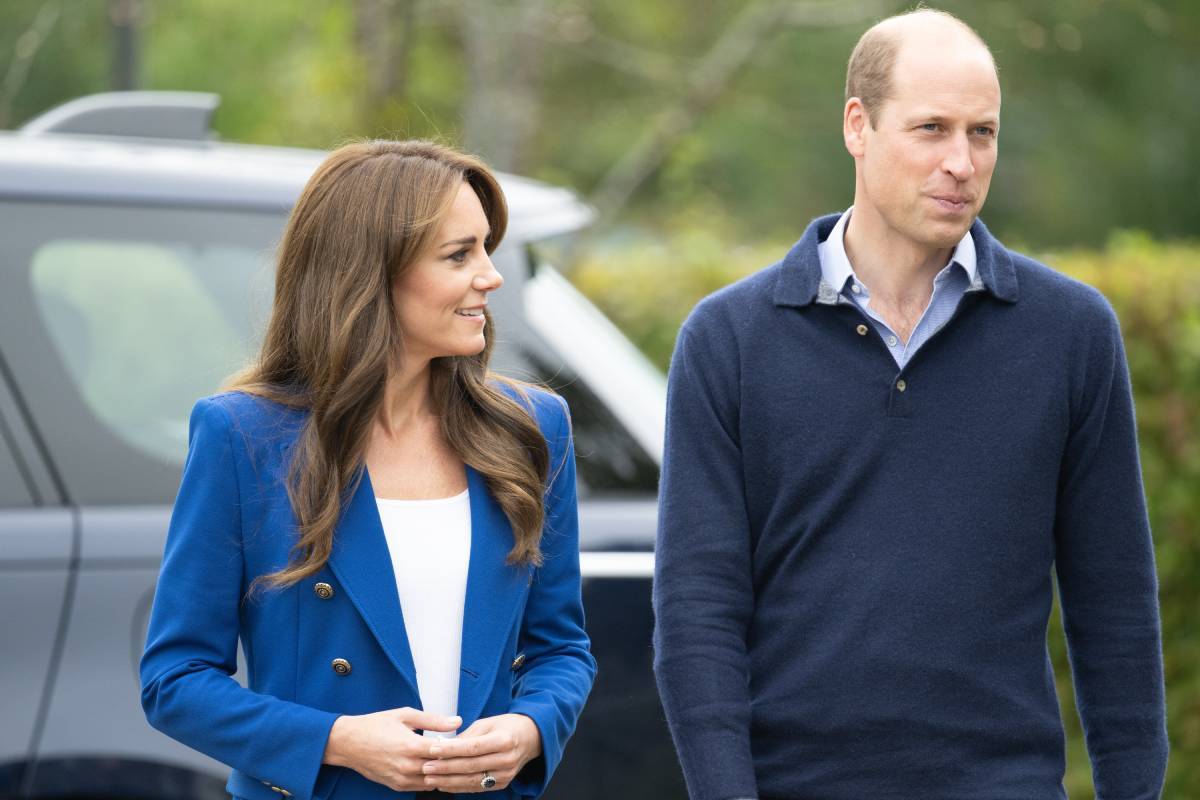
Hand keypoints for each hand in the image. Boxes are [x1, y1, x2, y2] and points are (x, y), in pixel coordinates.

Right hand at [323, 708, 460, 791]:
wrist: (348, 743)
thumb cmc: (376, 725)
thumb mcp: (405, 715)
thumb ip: (434, 720)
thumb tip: (457, 721)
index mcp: (411, 745)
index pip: (445, 752)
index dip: (460, 748)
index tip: (470, 742)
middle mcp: (407, 766)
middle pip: (442, 769)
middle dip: (456, 761)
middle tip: (469, 754)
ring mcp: (402, 779)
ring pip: (434, 781)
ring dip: (445, 772)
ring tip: (456, 762)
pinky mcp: (397, 786)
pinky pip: (422, 786)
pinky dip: (433, 779)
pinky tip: (439, 769)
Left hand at [420, 713, 541, 792]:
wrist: (531, 738)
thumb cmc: (507, 726)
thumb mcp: (487, 723)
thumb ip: (466, 735)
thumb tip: (442, 745)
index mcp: (504, 740)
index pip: (472, 747)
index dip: (451, 750)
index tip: (432, 749)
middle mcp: (506, 759)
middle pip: (470, 765)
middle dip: (445, 767)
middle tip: (426, 766)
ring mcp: (506, 774)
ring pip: (472, 780)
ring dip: (448, 780)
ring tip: (430, 778)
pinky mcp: (503, 783)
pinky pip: (477, 787)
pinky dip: (459, 787)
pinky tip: (444, 784)